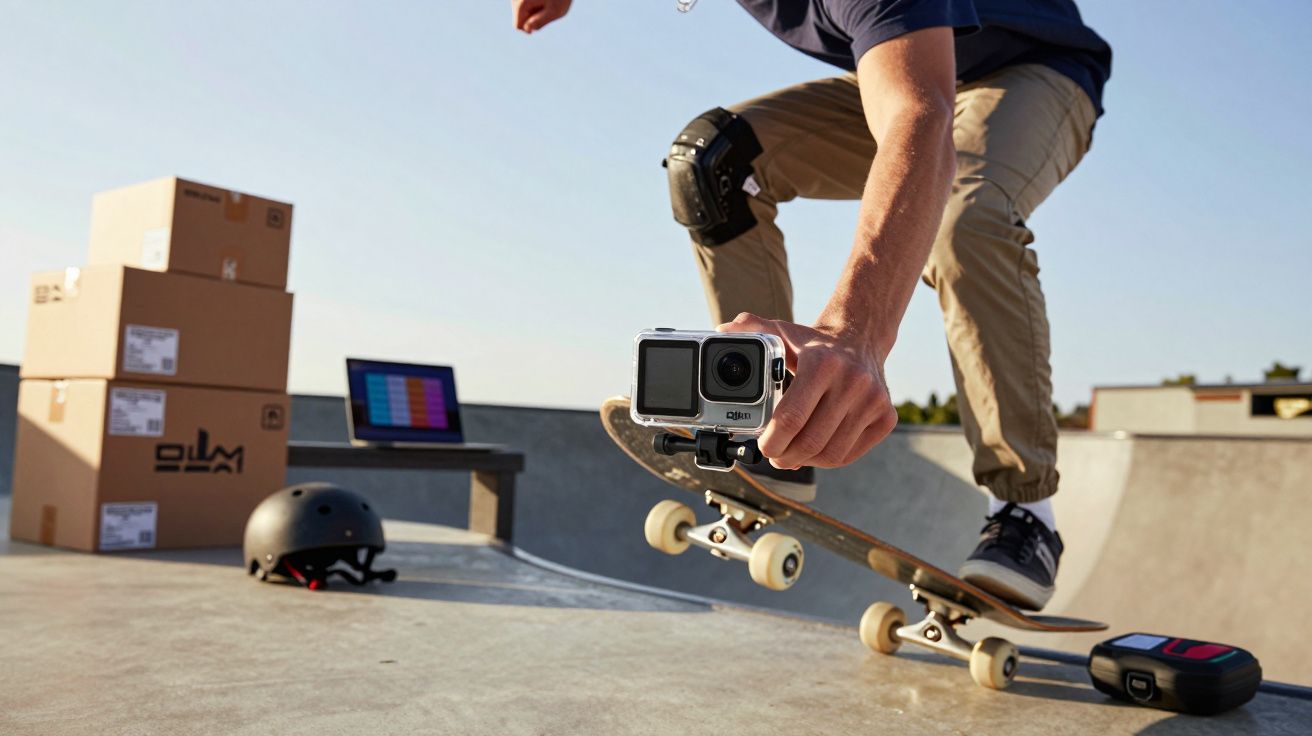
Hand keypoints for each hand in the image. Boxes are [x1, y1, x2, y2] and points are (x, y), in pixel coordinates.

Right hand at [513, 0, 571, 32]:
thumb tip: (528, 29)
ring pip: (522, 9)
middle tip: (547, 5)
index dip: (530, 28)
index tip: (542, 19)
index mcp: (521, 4)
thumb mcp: (555, 10)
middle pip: (520, 17)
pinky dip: (533, 2)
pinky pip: (525, 2)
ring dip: (534, 8)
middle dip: (532, 16)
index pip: (518, 26)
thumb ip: (541, 22)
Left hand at [719, 312, 895, 469]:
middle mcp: (853, 382)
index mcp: (822, 363)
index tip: (762, 446)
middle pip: (810, 442)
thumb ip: (752, 329)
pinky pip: (849, 455)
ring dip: (804, 461)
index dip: (772, 441)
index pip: (792, 418)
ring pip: (830, 454)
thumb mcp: (783, 331)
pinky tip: (814, 450)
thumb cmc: (814, 344)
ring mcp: (873, 401)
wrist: (861, 339)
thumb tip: (723, 330)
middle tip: (774, 454)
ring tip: (791, 454)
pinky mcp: (886, 417)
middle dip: (784, 456)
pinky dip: (827, 460)